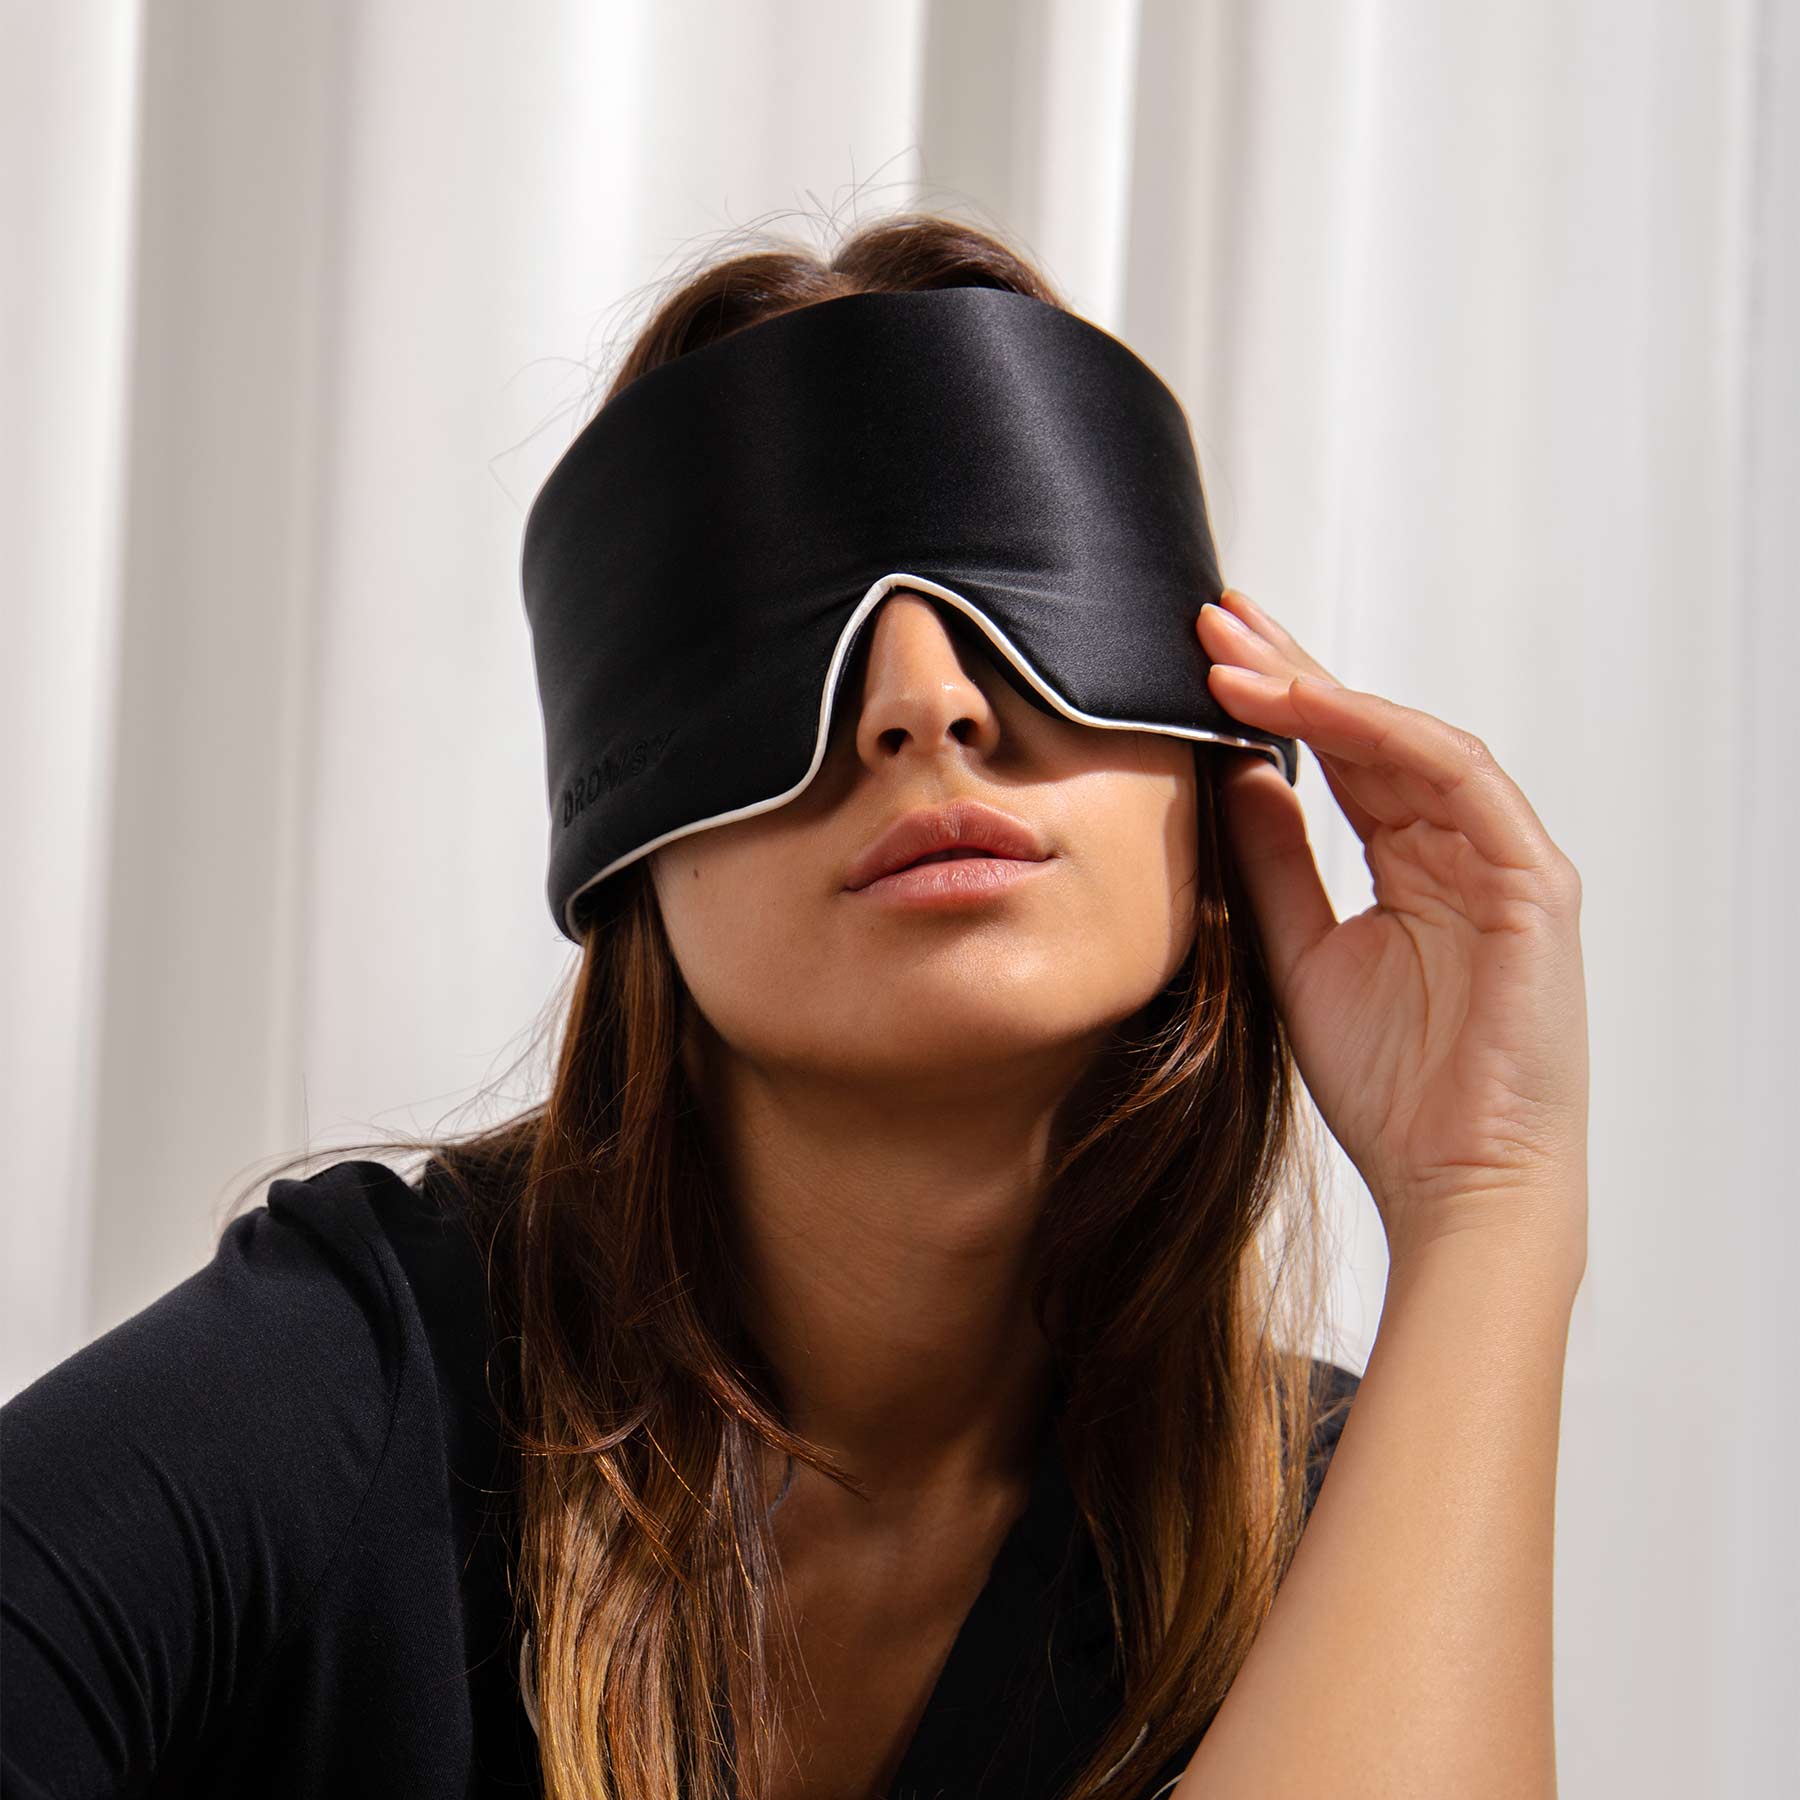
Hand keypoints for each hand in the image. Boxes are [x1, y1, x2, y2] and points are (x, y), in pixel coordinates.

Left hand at [1196, 590, 1587, 1276]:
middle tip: (1215, 616)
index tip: (1202, 658)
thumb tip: (1235, 776)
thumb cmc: (1390, 1088)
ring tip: (1235, 658)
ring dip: (1320, 690)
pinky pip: (1455, 778)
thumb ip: (1274, 863)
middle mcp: (1461, 848)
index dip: (1274, 703)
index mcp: (1414, 865)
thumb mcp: (1300, 954)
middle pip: (1368, 733)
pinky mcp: (1533, 879)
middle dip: (1289, 669)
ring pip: (1407, 741)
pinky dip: (1378, 734)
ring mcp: (1503, 858)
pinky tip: (1306, 705)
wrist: (1455, 1185)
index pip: (1339, 760)